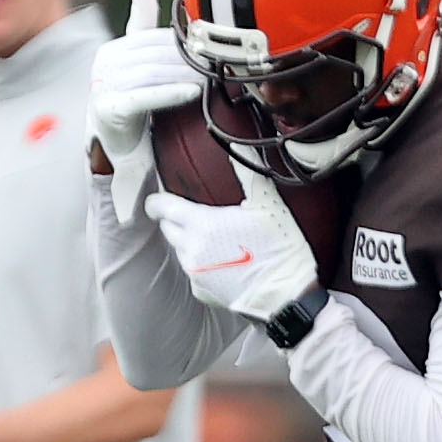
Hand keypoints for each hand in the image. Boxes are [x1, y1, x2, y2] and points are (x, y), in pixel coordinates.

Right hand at [89, 0, 200, 221]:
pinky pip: (143, 96)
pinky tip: (192, 93)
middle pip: (153, 56)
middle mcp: (104, 65)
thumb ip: (142, 31)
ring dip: (184, 75)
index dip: (183, 43)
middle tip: (217, 64)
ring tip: (210, 79)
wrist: (120, 150)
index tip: (210, 48)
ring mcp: (102, 86)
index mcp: (113, 50)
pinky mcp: (108, 109)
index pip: (153, 39)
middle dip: (187, 60)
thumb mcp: (139, 66)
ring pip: (151, 74)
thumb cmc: (133, 108)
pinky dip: (170, 93)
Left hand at [145, 167, 318, 324]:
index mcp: (201, 223)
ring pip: (180, 250)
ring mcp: (194, 272)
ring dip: (189, 242)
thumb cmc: (277, 248)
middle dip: (175, 220)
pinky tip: (222, 262)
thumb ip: (247, 175)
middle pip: (168, 228)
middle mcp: (191, 248)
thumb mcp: (266, 205)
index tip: (156, 200)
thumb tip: (239, 149)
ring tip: (215, 240)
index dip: (156, 202)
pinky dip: (201, 265)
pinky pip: (193, 272)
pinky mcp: (201, 291)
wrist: (285, 293)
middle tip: (195, 216)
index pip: (163, 207)